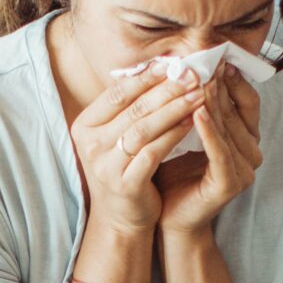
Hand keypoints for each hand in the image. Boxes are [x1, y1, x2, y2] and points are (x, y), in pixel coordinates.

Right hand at [69, 65, 208, 235]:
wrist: (120, 219)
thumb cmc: (122, 170)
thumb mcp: (116, 137)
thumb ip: (129, 109)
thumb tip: (159, 68)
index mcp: (84, 127)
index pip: (117, 93)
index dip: (146, 77)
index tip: (172, 63)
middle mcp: (90, 145)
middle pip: (133, 108)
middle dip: (166, 89)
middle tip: (192, 75)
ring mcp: (106, 165)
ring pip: (144, 128)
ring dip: (174, 109)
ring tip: (197, 95)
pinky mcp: (125, 183)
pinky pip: (154, 152)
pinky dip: (174, 135)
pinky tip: (191, 123)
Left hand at [156, 69, 262, 236]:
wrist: (168, 218)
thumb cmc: (173, 174)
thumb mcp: (184, 134)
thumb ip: (192, 107)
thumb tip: (184, 68)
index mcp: (245, 139)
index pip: (245, 101)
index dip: (233, 79)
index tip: (216, 56)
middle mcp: (251, 152)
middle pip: (237, 111)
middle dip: (220, 85)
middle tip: (206, 61)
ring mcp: (244, 169)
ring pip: (228, 128)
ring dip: (214, 102)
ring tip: (198, 79)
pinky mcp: (230, 183)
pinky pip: (220, 152)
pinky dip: (209, 131)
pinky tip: (196, 112)